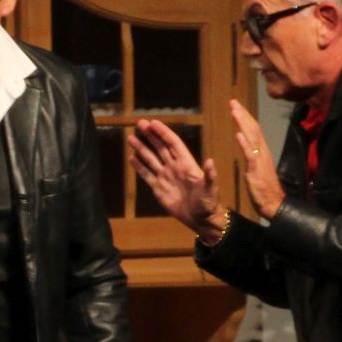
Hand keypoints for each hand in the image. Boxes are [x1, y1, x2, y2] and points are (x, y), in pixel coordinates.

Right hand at [126, 120, 224, 239]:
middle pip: (160, 147)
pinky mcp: (158, 188)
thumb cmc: (208, 203)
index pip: (173, 144)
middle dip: (150, 135)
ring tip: (130, 138)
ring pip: (151, 159)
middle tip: (140, 123)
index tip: (153, 123)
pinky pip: (147, 175)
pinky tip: (131, 158)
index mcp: (187, 164)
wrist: (200, 219)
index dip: (163, 133)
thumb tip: (210, 161)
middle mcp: (174, 167)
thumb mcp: (211, 189)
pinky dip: (139, 166)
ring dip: (141, 148)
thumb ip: (210, 175)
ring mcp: (165, 177)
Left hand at [230, 99, 285, 218]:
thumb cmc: (264, 187)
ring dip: (243, 123)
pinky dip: (244, 143)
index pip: (254, 130)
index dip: (245, 117)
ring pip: (252, 137)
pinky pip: (250, 155)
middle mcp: (262, 152)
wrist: (273, 202)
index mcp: (262, 151)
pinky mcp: (256, 170)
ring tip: (234, 111)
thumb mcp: (257, 167)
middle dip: (243, 114)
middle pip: (253, 128)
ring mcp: (260, 160)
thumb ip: (253, 155)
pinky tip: (238, 134)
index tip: (236, 106)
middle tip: (233, 102)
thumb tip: (247, 144)